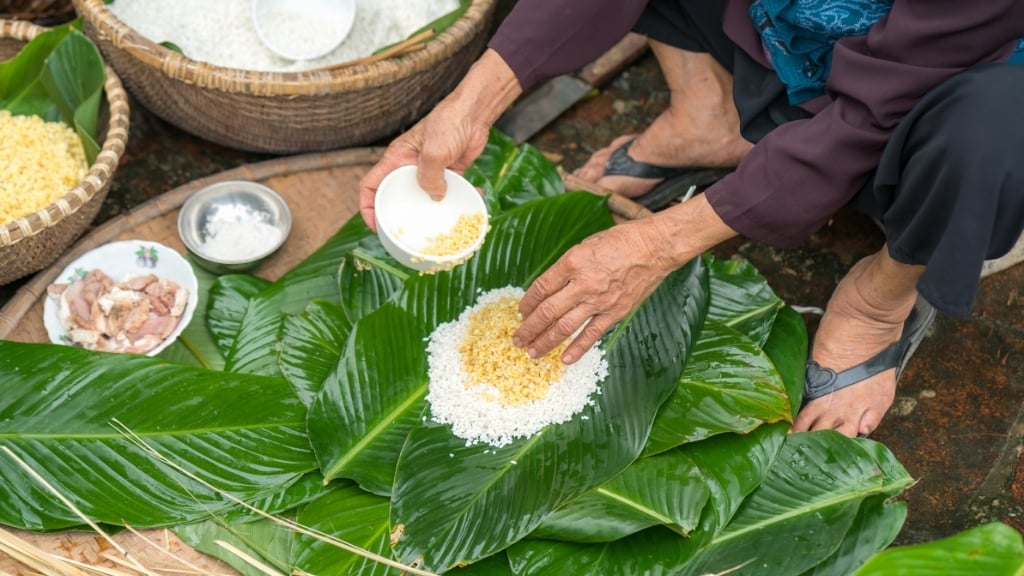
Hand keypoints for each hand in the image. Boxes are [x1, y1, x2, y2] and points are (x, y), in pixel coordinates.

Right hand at [358, 107, 491, 231]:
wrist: (474, 113)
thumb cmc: (448, 123)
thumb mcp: (433, 152)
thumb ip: (429, 177)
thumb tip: (435, 198)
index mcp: (396, 159)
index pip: (371, 185)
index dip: (367, 205)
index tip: (374, 224)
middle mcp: (409, 166)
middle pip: (397, 195)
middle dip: (399, 214)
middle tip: (405, 234)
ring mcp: (429, 170)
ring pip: (424, 197)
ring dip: (432, 210)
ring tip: (438, 227)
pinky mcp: (448, 172)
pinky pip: (449, 191)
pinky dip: (458, 198)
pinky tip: (470, 202)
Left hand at [513, 219, 672, 363]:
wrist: (653, 248)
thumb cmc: (619, 242)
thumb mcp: (585, 246)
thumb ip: (566, 268)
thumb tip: (548, 289)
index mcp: (572, 263)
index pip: (541, 288)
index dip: (527, 303)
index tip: (520, 313)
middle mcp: (583, 283)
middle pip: (548, 311)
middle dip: (530, 328)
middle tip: (518, 339)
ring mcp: (599, 301)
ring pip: (565, 327)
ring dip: (546, 341)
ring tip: (532, 352)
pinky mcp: (615, 312)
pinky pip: (592, 334)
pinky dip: (577, 349)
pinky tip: (564, 359)